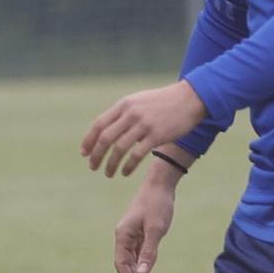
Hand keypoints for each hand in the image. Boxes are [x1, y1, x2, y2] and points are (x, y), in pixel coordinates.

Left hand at [82, 81, 205, 176]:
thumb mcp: (138, 101)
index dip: (89, 140)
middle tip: (92, 167)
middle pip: (105, 138)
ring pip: (119, 148)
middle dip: (96, 155)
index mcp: (124, 105)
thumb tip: (105, 128)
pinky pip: (137, 155)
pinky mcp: (157, 135)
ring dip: (110, 164)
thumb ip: (122, 113)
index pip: (99, 124)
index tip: (84, 153)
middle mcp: (131, 114)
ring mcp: (144, 125)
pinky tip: (125, 173)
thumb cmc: (162, 102)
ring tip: (108, 174)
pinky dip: (128, 166)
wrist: (190, 98)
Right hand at [113, 166, 178, 272]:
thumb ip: (149, 252)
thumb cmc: (157, 205)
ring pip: (132, 260)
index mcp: (123, 235)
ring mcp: (131, 235)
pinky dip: (143, 264)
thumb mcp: (156, 230)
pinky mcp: (140, 233)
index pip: (121, 263)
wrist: (160, 186)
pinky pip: (138, 253)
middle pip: (125, 263)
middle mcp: (124, 236)